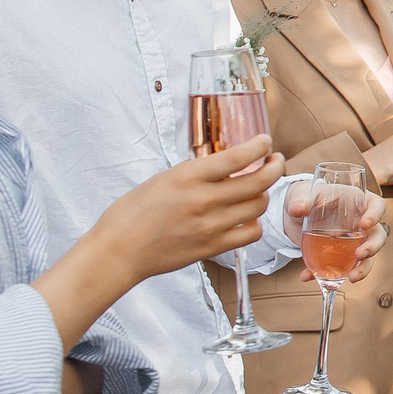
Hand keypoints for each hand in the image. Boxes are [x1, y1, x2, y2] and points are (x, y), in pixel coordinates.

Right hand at [105, 138, 282, 276]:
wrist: (118, 251)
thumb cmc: (133, 213)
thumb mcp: (164, 179)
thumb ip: (197, 173)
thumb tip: (228, 165)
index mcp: (188, 177)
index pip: (238, 156)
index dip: (260, 146)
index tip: (265, 141)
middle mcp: (203, 200)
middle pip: (259, 181)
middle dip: (274, 167)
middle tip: (274, 162)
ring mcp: (211, 226)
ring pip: (259, 206)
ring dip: (264, 194)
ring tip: (258, 188)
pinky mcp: (213, 248)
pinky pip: (251, 233)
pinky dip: (255, 222)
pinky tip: (246, 217)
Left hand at [284, 182, 388, 284]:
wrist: (293, 214)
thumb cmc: (304, 197)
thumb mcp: (299, 194)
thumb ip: (299, 200)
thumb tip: (298, 209)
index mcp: (356, 201)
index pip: (376, 205)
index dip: (375, 215)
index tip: (364, 224)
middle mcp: (359, 222)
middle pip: (377, 235)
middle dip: (373, 247)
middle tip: (360, 255)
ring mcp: (352, 241)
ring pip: (367, 257)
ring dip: (363, 268)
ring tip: (352, 277)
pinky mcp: (339, 255)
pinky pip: (341, 268)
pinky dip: (327, 276)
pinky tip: (309, 276)